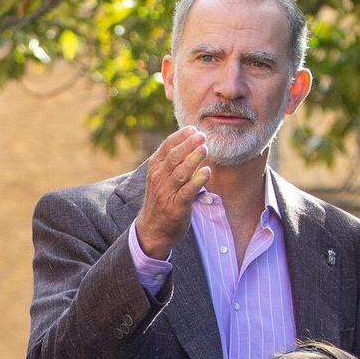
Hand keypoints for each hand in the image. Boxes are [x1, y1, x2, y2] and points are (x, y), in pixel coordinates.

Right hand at [134, 125, 209, 258]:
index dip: (181, 136)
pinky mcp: (176, 207)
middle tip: (202, 136)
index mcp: (155, 168)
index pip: (167, 146)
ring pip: (180, 172)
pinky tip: (207, 172)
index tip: (194, 129)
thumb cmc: (162, 199)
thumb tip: (190, 139)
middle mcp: (159, 178)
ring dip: (193, 159)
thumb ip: (172, 160)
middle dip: (188, 144)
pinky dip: (197, 181)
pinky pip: (187, 192)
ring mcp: (166, 193)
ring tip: (204, 149)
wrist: (152, 229)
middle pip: (174, 157)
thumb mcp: (161, 177)